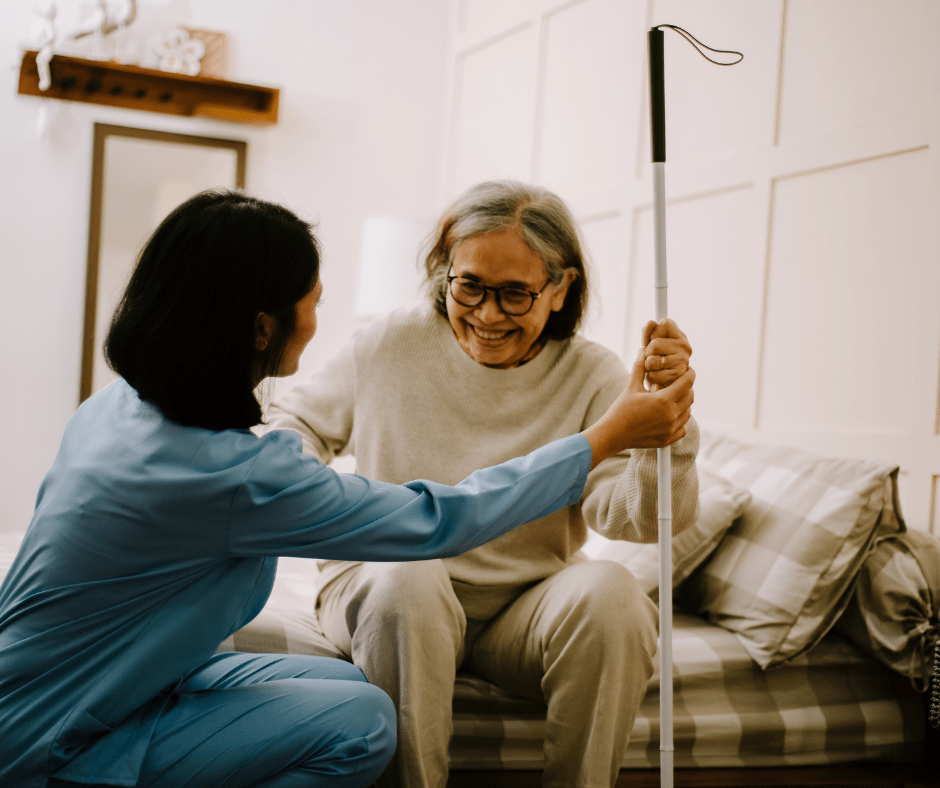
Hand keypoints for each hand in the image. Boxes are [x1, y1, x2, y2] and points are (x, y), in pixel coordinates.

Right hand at [582, 349, 693, 469]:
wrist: (613, 434)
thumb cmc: (621, 409)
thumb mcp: (631, 387)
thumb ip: (640, 368)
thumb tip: (643, 350)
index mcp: (663, 400)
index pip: (687, 382)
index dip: (689, 373)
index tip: (686, 370)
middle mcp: (670, 415)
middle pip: (690, 396)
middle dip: (686, 387)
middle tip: (678, 383)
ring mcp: (670, 429)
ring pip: (688, 412)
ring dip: (683, 403)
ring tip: (672, 398)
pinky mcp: (667, 439)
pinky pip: (683, 427)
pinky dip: (679, 420)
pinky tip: (669, 414)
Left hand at [641, 319, 691, 390]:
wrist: (662, 384)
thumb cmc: (654, 360)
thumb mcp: (648, 343)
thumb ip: (648, 332)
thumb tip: (650, 323)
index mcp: (679, 335)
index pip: (664, 323)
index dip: (652, 332)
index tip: (651, 341)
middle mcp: (685, 346)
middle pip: (654, 344)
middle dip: (647, 353)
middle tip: (653, 357)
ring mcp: (684, 360)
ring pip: (651, 360)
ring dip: (647, 366)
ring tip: (655, 367)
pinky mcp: (678, 376)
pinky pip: (653, 374)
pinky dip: (650, 377)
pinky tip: (657, 376)